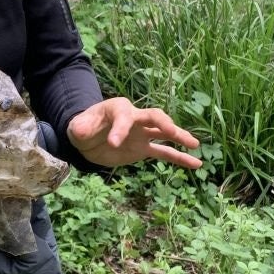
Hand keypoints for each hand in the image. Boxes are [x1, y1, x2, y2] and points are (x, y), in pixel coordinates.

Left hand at [67, 98, 201, 169]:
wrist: (88, 139)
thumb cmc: (83, 128)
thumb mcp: (78, 127)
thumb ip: (80, 127)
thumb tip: (81, 130)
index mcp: (119, 109)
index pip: (124, 115)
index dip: (120, 128)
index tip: (113, 143)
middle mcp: (135, 118)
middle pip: (154, 116)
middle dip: (163, 123)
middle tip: (171, 132)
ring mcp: (142, 134)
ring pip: (164, 133)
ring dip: (179, 137)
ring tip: (194, 145)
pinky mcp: (144, 149)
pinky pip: (165, 152)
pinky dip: (179, 158)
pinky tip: (195, 163)